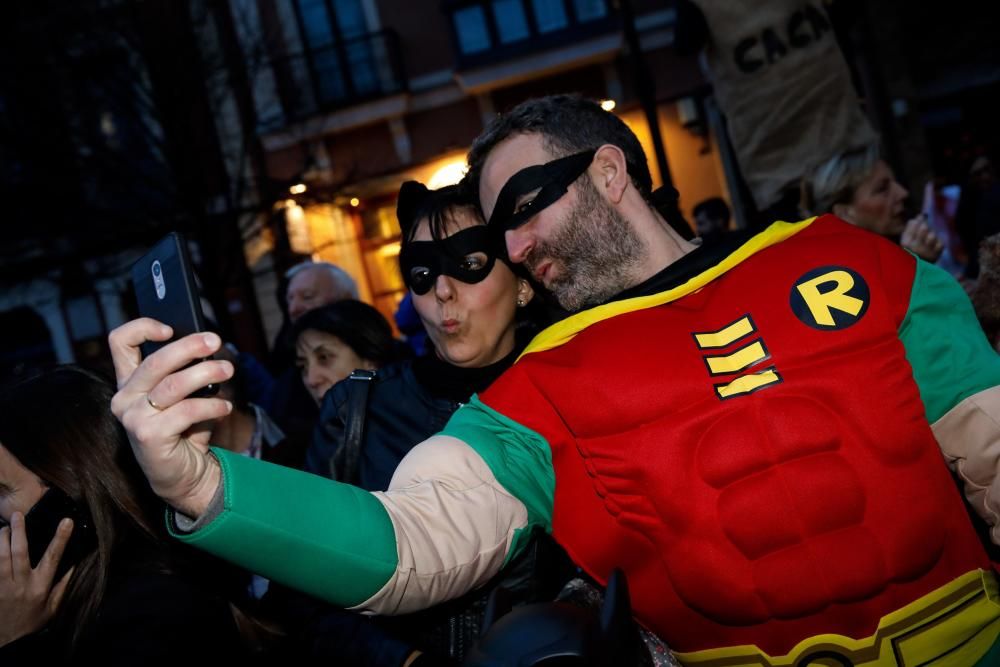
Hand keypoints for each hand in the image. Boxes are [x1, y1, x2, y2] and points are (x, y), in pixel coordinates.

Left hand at [0, 513, 73, 646]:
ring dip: (1, 538)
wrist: (6, 642)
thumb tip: (75, 562)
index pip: (53, 558)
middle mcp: (21, 584)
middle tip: (18, 514)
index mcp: (40, 587)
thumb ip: (63, 585)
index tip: (67, 520)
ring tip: (4, 527)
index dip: (61, 538)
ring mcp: (2, 586)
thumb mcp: (53, 608)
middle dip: (19, 531)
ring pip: (0, 556)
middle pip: (19, 552)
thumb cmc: (31, 623)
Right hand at [108, 319, 233, 517]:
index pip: (119, 342)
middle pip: (154, 361)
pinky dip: (212, 406)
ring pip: (173, 384)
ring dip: (207, 373)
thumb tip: (207, 346)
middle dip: (188, 346)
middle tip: (215, 340)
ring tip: (228, 370)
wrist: (185, 476)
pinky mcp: (148, 436)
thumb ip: (185, 372)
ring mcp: (133, 418)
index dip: (142, 327)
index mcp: (129, 382)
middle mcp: (124, 398)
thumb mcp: (184, 396)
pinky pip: (186, 411)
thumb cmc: (185, 430)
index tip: (170, 327)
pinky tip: (225, 407)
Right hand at [900, 214, 943, 262]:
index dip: (919, 220)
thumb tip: (921, 215)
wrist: (916, 271)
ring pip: (933, 235)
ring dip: (931, 235)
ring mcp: (926, 252)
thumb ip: (911, 227)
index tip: (921, 218)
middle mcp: (915, 248)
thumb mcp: (906, 240)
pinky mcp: (936, 255)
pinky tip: (932, 247)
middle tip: (925, 227)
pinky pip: (940, 243)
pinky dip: (937, 243)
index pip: (914, 224)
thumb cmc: (910, 252)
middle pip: (924, 228)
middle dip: (925, 225)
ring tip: (928, 239)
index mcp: (905, 243)